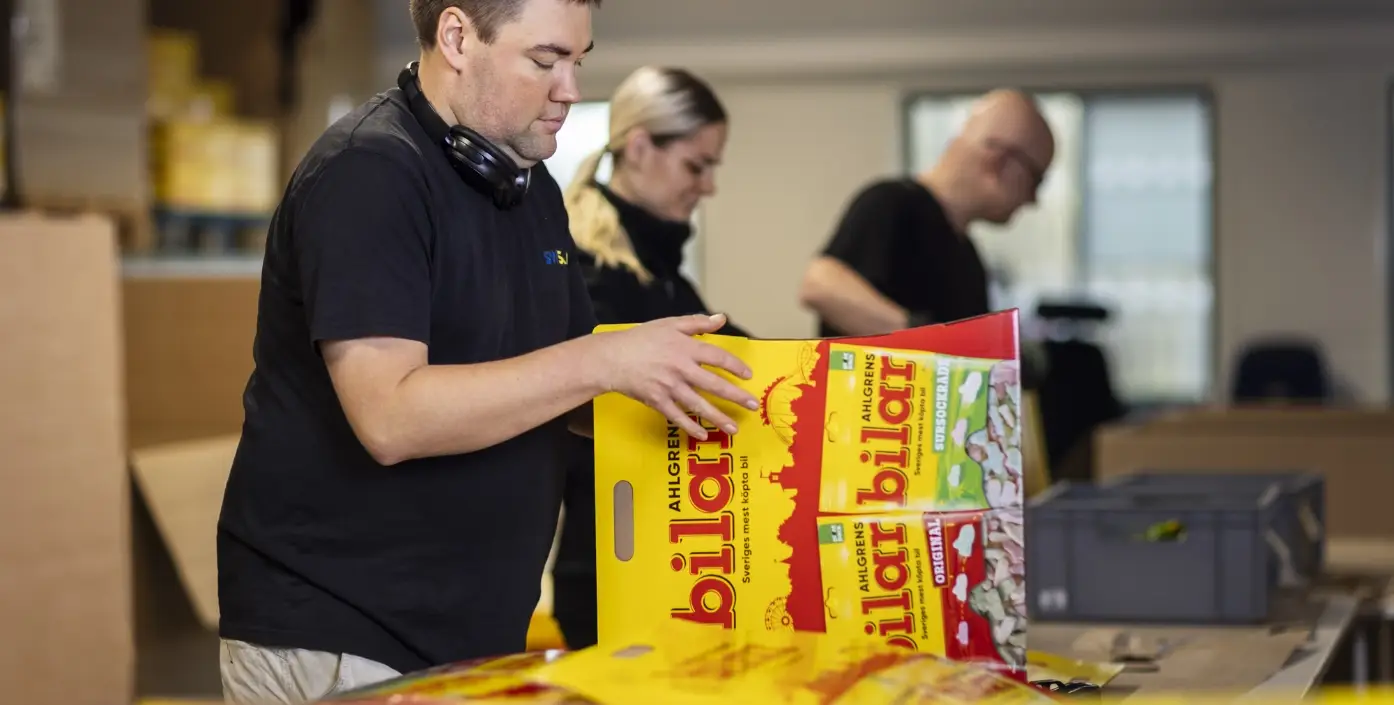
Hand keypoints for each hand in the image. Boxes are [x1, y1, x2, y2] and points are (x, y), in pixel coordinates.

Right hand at [594, 313, 758, 438]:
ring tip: (733, 428)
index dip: (735, 366)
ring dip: (718, 418)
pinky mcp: (657, 401)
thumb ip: (697, 323)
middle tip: (752, 405)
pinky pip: (678, 417)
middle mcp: (680, 368)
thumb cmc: (640, 339)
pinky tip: (703, 435)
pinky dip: (691, 427)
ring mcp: (669, 387)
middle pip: (714, 384)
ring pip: (699, 405)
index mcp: (685, 348)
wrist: (611, 358)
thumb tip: (721, 319)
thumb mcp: (669, 324)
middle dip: (735, 396)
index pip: (717, 357)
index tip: (748, 375)